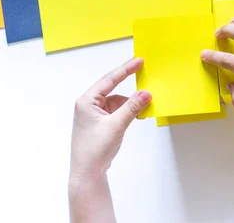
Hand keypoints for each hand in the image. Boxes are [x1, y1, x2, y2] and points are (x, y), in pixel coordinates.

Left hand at [70, 58, 150, 180]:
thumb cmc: (94, 149)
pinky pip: (118, 111)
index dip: (125, 69)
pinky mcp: (101, 123)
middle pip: (113, 89)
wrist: (87, 173)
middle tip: (145, 76)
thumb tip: (146, 93)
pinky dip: (128, 112)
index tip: (139, 61)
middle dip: (130, 88)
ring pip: (118, 101)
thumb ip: (132, 107)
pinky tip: (137, 117)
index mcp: (87, 101)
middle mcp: (89, 105)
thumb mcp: (116, 125)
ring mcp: (95, 114)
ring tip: (143, 110)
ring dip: (130, 104)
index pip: (109, 79)